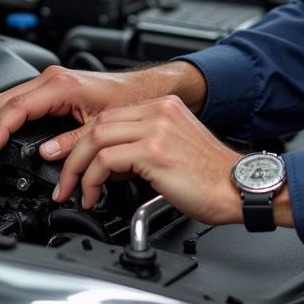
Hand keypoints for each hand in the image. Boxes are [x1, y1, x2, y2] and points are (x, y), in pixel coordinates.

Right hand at [0, 62, 201, 158]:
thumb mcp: (102, 126)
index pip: (17, 108)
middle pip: (5, 100)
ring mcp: (53, 82)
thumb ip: (73, 141)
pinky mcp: (56, 88)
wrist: (149, 89)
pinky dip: (6, 114)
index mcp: (62, 85)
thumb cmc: (132, 101)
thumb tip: (47, 154)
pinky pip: (22, 99)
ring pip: (10, 98)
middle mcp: (54, 79)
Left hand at [52, 95, 243, 225]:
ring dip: (76, 169)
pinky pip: (106, 160)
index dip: (82, 141)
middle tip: (64, 181)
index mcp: (163, 107)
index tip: (70, 162)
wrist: (239, 188)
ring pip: (96, 139)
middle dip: (71, 154)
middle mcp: (158, 111)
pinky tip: (94, 196)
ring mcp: (156, 129)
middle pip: (97, 124)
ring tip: (74, 191)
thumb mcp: (171, 152)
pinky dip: (92, 179)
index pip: (109, 116)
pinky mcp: (154, 151)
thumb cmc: (210, 178)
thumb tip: (106, 166)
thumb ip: (141, 149)